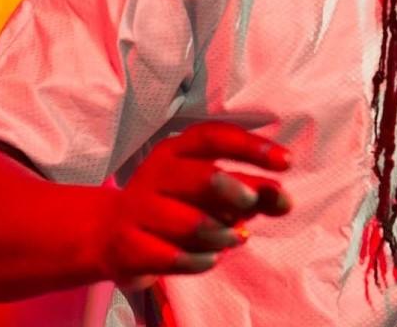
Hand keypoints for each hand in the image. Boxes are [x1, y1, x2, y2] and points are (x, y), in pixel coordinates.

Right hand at [95, 121, 290, 287]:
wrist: (110, 234)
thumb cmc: (176, 206)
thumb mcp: (212, 192)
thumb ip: (252, 192)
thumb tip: (285, 201)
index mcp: (175, 149)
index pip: (216, 137)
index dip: (254, 147)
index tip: (286, 161)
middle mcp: (154, 174)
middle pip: (207, 178)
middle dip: (239, 195)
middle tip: (249, 206)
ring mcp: (138, 210)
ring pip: (197, 225)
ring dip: (226, 236)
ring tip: (234, 237)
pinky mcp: (129, 246)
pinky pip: (180, 258)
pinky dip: (204, 260)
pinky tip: (210, 256)